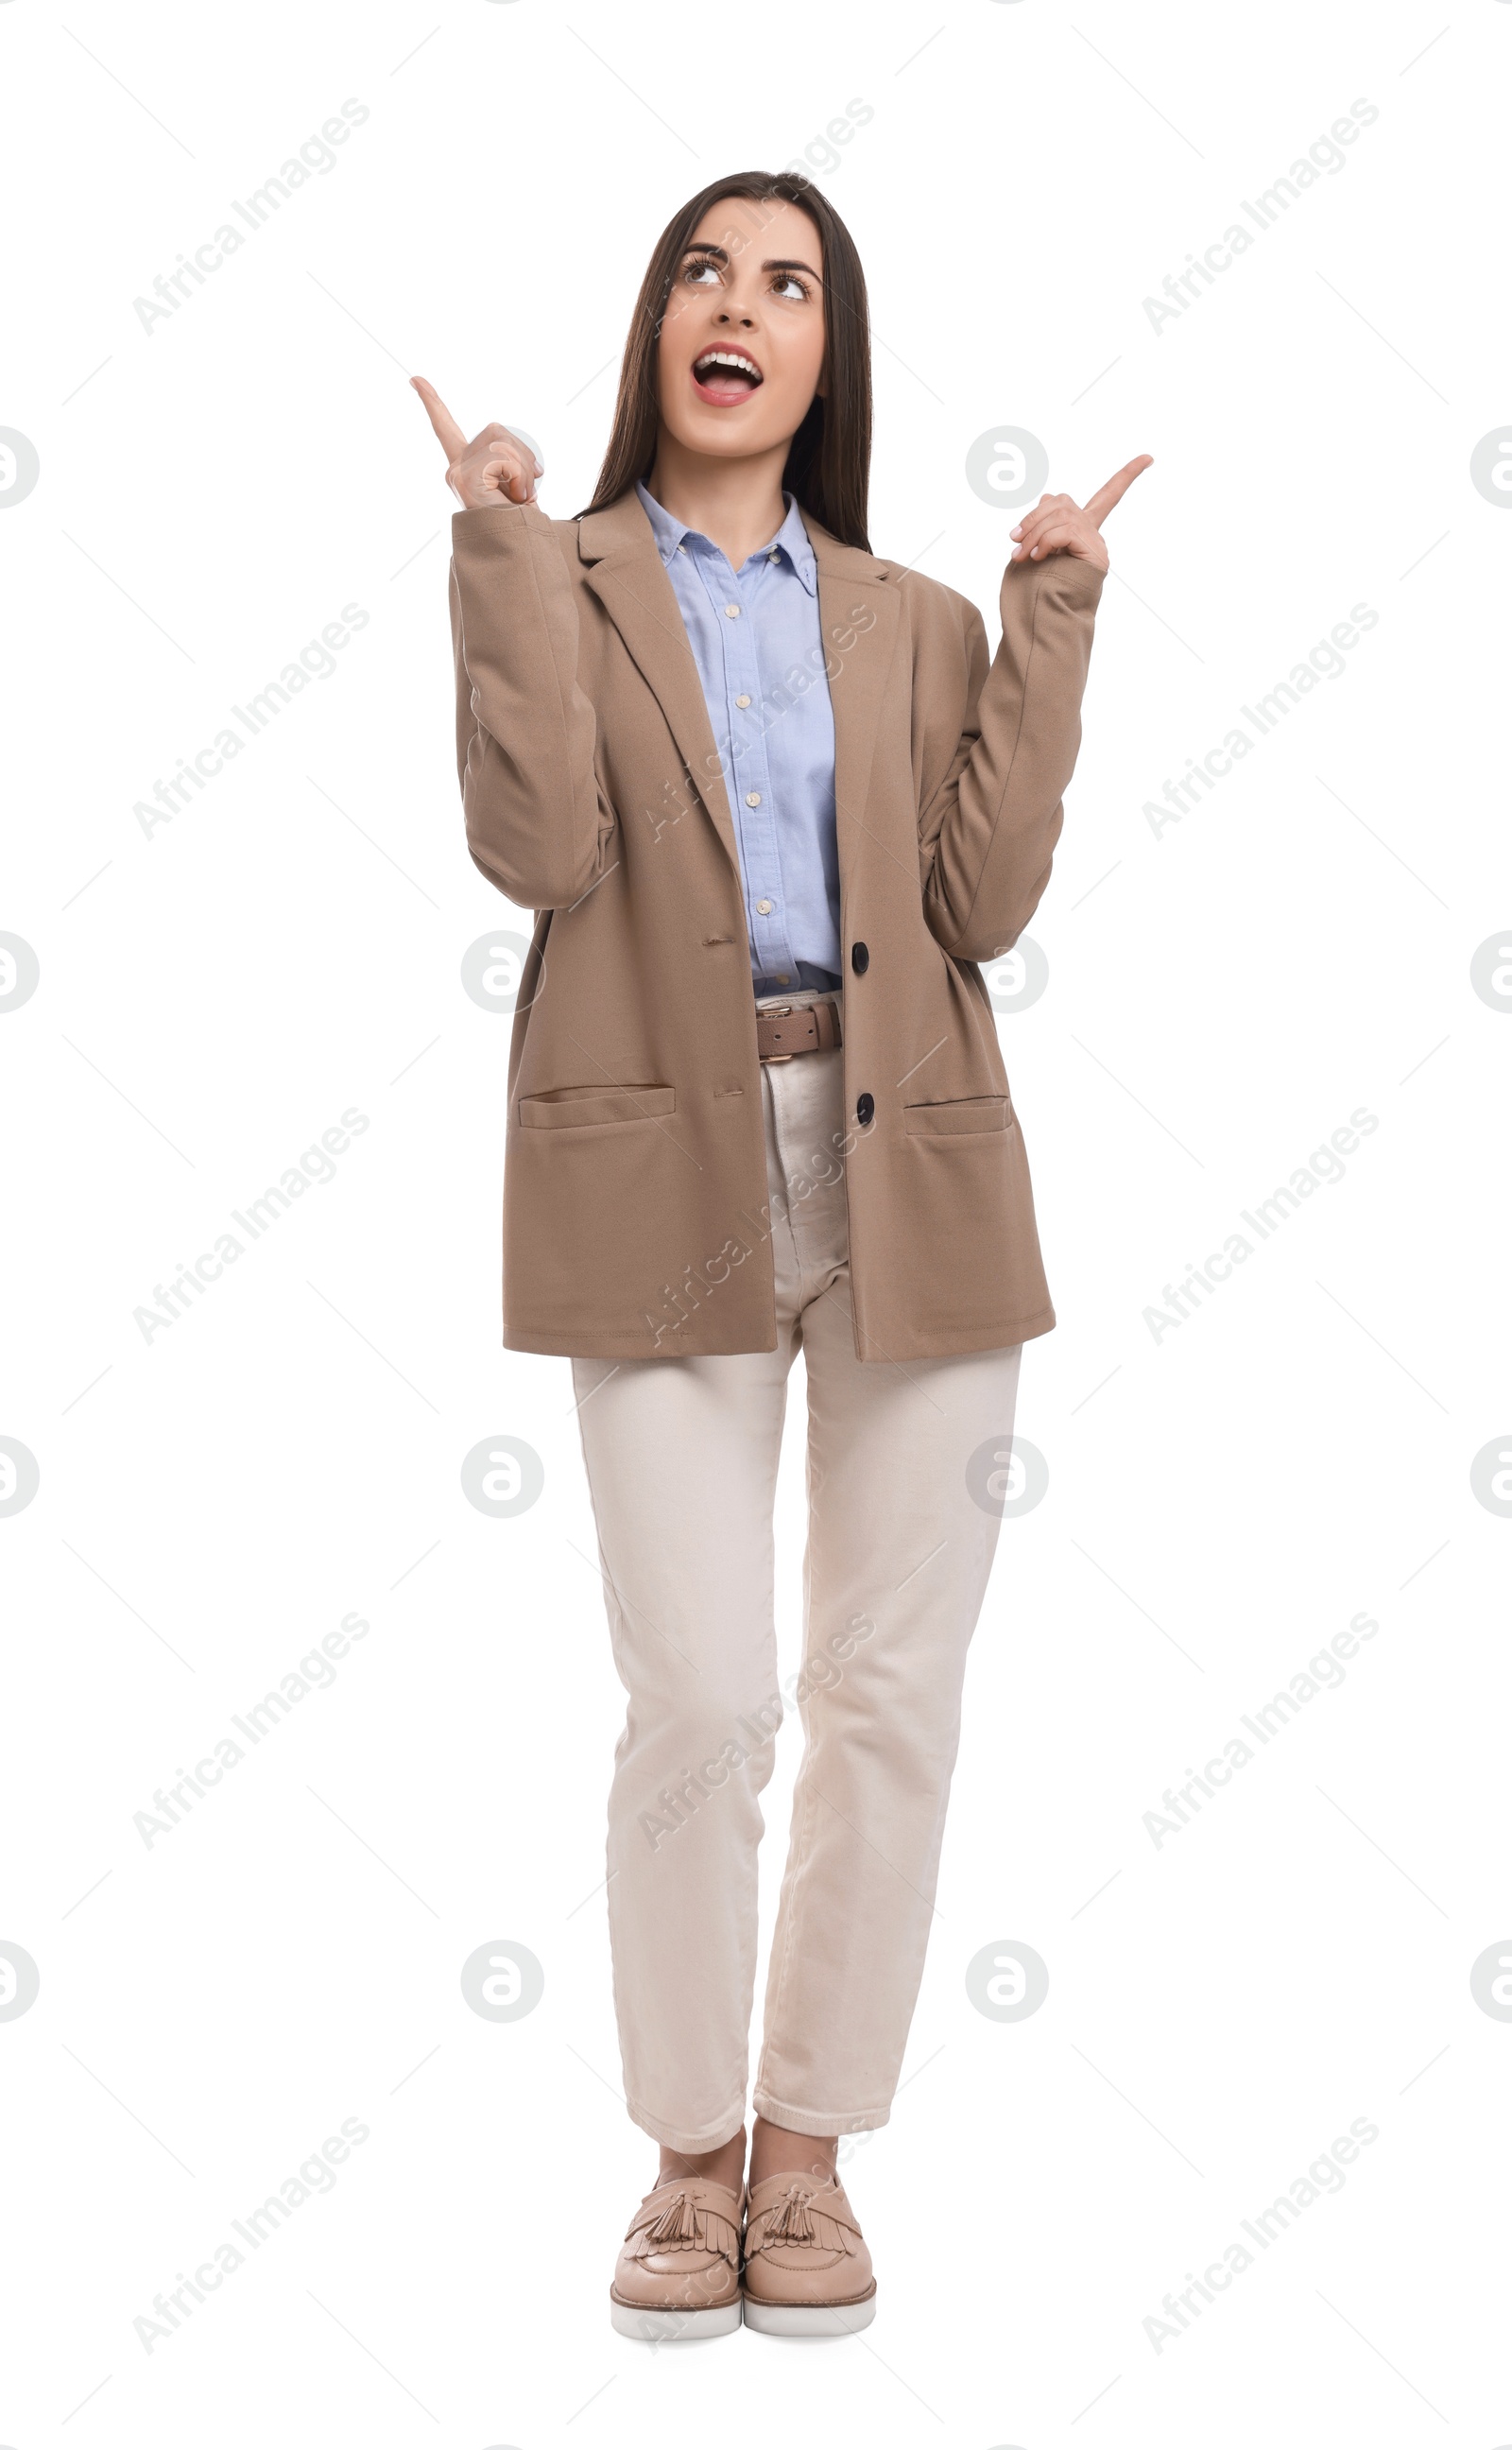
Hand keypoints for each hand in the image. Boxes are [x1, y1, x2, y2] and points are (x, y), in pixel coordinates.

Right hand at [411, 376, 543, 508]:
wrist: (512, 549)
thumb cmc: (516, 521)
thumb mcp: (519, 482)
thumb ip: (515, 460)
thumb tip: (534, 468)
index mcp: (463, 465)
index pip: (445, 427)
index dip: (432, 402)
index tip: (415, 379)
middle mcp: (454, 467)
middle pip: (496, 430)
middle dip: (522, 454)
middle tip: (526, 488)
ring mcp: (456, 473)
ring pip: (502, 442)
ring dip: (523, 468)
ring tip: (520, 497)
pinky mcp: (463, 479)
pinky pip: (504, 460)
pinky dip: (519, 477)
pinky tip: (515, 499)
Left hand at [1009, 455, 1152, 574]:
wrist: (1048, 620)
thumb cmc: (1041, 588)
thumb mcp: (1039, 548)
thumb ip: (1045, 522)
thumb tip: (1045, 497)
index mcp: (1084, 528)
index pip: (1109, 494)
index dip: (1128, 475)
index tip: (1149, 457)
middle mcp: (1094, 532)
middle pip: (1063, 502)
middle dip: (1033, 517)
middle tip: (1014, 540)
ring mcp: (1097, 544)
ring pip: (1061, 516)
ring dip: (1033, 533)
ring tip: (1020, 555)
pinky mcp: (1096, 555)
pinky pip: (1066, 532)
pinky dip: (1045, 542)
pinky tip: (1036, 556)